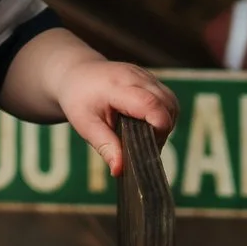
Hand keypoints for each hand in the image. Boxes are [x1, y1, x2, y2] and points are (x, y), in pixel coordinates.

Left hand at [56, 57, 179, 177]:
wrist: (75, 74)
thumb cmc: (78, 99)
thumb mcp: (85, 125)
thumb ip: (104, 146)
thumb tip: (119, 170)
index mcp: (117, 87)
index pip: (151, 105)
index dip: (158, 128)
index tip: (149, 146)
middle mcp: (135, 77)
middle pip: (168, 104)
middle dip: (162, 129)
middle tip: (143, 144)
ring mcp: (145, 75)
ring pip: (171, 101)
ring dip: (165, 121)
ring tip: (144, 135)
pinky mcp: (149, 78)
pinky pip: (167, 97)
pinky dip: (163, 113)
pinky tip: (145, 123)